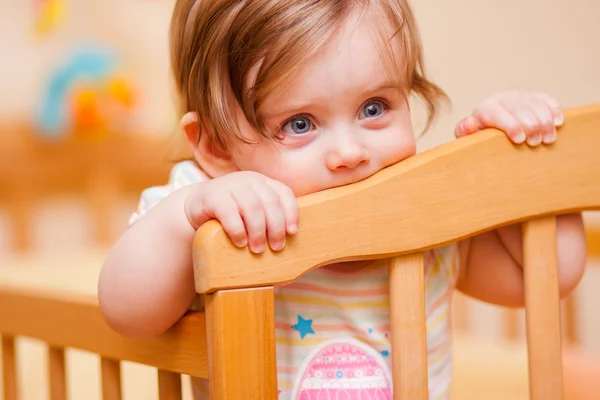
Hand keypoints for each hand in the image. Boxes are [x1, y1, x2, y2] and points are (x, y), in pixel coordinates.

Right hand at [184, 171, 298, 252]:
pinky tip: (240, 242)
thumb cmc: (232, 215)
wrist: (196, 207)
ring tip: (258, 249)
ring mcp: (230, 185)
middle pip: (270, 202)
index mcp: (263, 183)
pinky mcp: (213, 195)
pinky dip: (238, 230)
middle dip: (276, 227)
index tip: (292, 232)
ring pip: (252, 207)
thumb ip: (269, 218)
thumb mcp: (252, 212)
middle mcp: (249, 180)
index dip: (291, 213)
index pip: (284, 193)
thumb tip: (291, 242)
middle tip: (276, 247)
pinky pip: (229, 212)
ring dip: (258, 231)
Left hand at [454, 91, 563, 145]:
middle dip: (530, 125)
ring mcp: (521, 96)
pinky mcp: (536, 97)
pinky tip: (558, 123)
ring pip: (536, 104)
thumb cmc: (481, 135)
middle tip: (534, 143)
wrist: (492, 123)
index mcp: (485, 109)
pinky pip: (547, 100)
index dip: (510, 125)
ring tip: (548, 139)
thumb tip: (468, 125)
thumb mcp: (469, 135)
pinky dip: (554, 110)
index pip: (498, 113)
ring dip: (545, 121)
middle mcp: (504, 99)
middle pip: (520, 108)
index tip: (519, 140)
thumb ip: (465, 131)